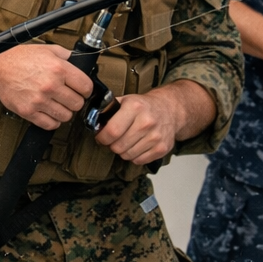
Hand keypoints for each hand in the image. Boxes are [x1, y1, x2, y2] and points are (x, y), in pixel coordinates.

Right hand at [0, 43, 95, 129]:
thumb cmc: (21, 58)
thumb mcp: (48, 50)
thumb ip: (67, 56)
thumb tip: (82, 64)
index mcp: (58, 68)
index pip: (86, 87)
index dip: (85, 89)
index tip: (81, 90)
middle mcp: (50, 85)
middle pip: (77, 104)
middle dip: (74, 100)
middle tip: (67, 96)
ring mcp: (39, 100)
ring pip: (66, 116)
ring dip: (64, 111)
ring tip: (56, 104)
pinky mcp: (29, 111)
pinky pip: (50, 124)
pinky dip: (52, 121)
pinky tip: (48, 112)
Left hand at [94, 80, 215, 166]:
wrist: (169, 109)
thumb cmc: (143, 106)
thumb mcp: (125, 100)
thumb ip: (109, 110)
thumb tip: (93, 122)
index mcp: (134, 107)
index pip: (112, 131)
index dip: (102, 137)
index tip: (100, 137)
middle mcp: (146, 122)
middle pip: (119, 146)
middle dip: (111, 145)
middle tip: (113, 140)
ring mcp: (156, 136)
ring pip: (127, 155)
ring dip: (122, 151)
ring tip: (125, 141)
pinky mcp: (162, 148)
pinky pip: (139, 161)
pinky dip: (134, 156)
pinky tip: (136, 145)